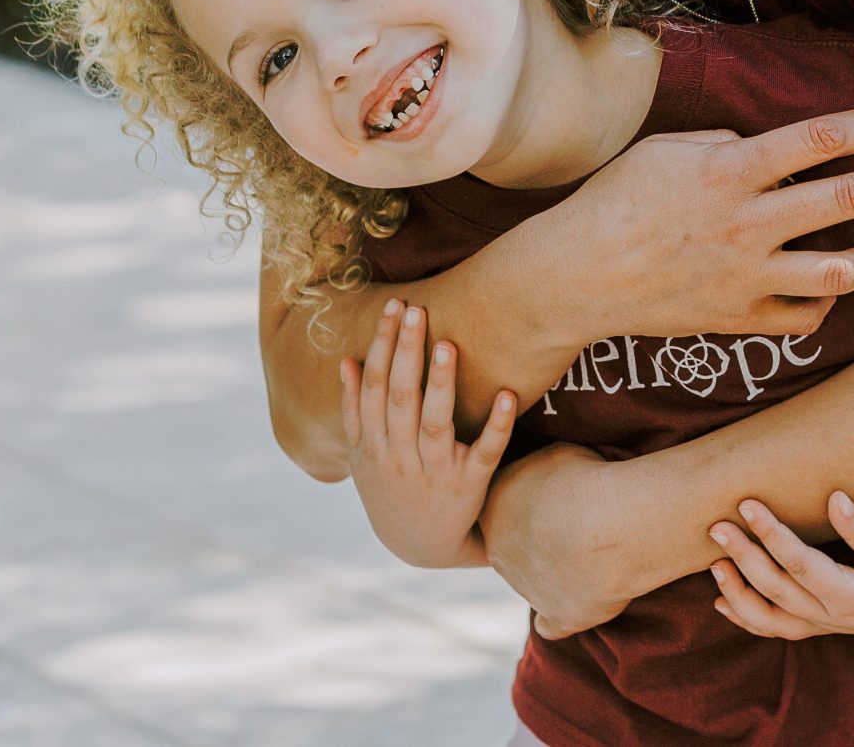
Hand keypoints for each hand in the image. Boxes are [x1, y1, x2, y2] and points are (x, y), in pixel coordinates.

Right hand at [340, 298, 516, 568]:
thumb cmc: (391, 488)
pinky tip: (507, 394)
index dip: (382, 345)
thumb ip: (353, 411)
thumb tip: (346, 361)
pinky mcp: (469, 485)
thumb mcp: (361, 457)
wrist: (420, 547)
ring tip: (447, 344)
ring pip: (434, 423)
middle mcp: (399, 457)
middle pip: (399, 397)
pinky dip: (496, 425)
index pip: (374, 386)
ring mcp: (434, 471)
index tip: (394, 306)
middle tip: (417, 309)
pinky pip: (484, 452)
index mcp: (372, 445)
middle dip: (406, 351)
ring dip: (439, 383)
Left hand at [481, 441, 634, 639]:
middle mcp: (498, 552)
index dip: (527, 500)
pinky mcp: (557, 615)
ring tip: (594, 548)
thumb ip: (538, 469)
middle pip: (511, 545)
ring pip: (533, 580)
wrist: (611, 525)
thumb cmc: (585, 479)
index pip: (499, 506)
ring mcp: (524, 587)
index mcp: (492, 509)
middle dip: (537, 536)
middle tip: (574, 520)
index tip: (553, 494)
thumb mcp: (555, 454)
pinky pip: (551, 624)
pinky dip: (562, 614)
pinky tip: (579, 599)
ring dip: (556, 569)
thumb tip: (541, 472)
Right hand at [547, 108, 853, 341]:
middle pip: (847, 199)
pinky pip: (807, 317)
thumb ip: (722, 143)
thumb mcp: (664, 149)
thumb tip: (761, 147)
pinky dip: (827, 302)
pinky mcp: (740, 318)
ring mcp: (747, 275)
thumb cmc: (615, 201)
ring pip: (843, 270)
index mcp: (730, 170)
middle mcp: (748, 222)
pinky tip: (827, 286)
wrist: (577, 277)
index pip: (821, 139)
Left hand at [707, 494, 853, 639]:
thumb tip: (834, 498)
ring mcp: (822, 625)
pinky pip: (776, 628)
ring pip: (769, 619)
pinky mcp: (819, 624)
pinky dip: (747, 618)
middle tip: (716, 525)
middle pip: (776, 590)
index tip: (749, 504)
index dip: (772, 535)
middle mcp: (831, 617)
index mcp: (851, 598)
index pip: (801, 565)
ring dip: (737, 593)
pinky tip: (721, 602)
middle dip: (744, 557)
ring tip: (714, 564)